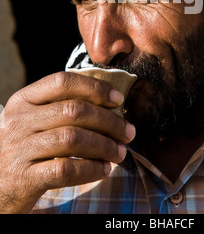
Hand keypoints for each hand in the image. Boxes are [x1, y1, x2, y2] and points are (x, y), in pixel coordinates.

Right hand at [0, 71, 135, 212]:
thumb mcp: (34, 121)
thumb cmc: (26, 148)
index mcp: (23, 100)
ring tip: (120, 152)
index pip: (62, 81)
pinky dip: (91, 169)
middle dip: (109, 121)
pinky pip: (65, 170)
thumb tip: (112, 104)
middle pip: (73, 110)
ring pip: (72, 139)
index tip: (118, 100)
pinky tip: (104, 169)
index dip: (95, 88)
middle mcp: (19, 120)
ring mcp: (19, 149)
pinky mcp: (23, 178)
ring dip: (104, 146)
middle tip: (129, 132)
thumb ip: (61, 107)